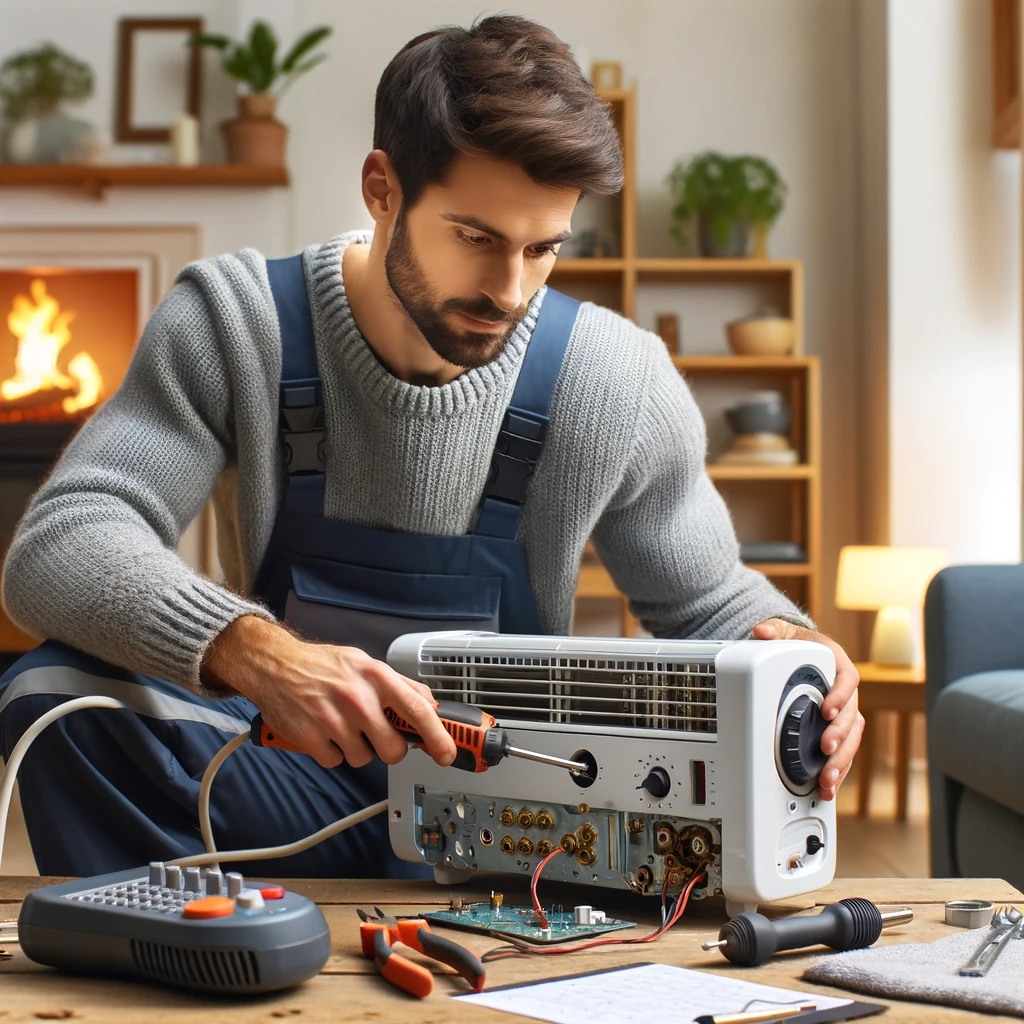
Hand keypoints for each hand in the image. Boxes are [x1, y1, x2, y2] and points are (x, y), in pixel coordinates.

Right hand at [201, 615, 456, 769]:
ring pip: (363, 758)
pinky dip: (332, 752)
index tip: (447, 754)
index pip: (418, 711)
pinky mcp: (310, 739)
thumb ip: (399, 684)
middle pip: (393, 750)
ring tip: (343, 726)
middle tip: (377, 735)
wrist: (273, 665)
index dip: (438, 737)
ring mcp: (333, 721)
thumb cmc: (321, 665)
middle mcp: (358, 699)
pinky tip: (324, 732)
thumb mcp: (365, 663)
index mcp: (376, 677)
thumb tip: (429, 703)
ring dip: (357, 748)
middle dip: (390, 749)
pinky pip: (336, 761)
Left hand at [751, 618, 863, 801]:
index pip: (848, 680)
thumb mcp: (784, 632)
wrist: (796, 656)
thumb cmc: (795, 644)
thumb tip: (762, 632)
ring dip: (840, 762)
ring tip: (827, 779)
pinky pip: (842, 754)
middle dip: (840, 736)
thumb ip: (774, 630)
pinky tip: (827, 788)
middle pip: (852, 717)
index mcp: (837, 666)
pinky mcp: (834, 733)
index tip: (826, 710)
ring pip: (850, 741)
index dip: (840, 696)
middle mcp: (844, 693)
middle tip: (825, 748)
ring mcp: (841, 715)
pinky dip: (836, 771)